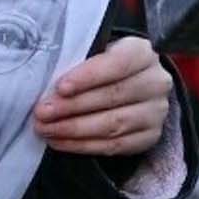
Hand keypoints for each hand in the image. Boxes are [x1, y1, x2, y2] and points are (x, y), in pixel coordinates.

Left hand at [33, 35, 172, 156]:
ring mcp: (156, 112)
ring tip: (46, 129)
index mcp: (142, 53)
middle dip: (72, 107)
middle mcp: (155, 82)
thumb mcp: (93, 52)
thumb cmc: (101, 65)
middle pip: (112, 96)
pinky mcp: (150, 136)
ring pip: (113, 124)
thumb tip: (45, 83)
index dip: (88, 77)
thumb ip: (77, 62)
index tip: (60, 88)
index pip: (117, 64)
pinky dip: (83, 145)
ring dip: (74, 129)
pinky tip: (60, 141)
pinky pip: (115, 145)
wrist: (128, 83)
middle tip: (42, 113)